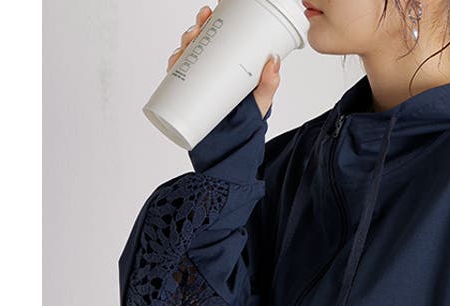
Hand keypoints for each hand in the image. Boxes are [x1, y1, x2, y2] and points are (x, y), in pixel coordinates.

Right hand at [168, 4, 282, 118]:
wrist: (233, 147)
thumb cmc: (248, 122)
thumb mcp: (262, 100)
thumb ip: (269, 84)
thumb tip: (274, 62)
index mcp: (229, 64)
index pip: (220, 36)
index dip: (214, 20)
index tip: (214, 8)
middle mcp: (212, 69)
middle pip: (201, 39)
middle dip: (199, 25)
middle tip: (203, 21)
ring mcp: (199, 80)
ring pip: (187, 52)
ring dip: (187, 41)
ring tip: (192, 38)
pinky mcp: (187, 94)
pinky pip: (176, 75)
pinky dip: (174, 64)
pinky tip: (176, 59)